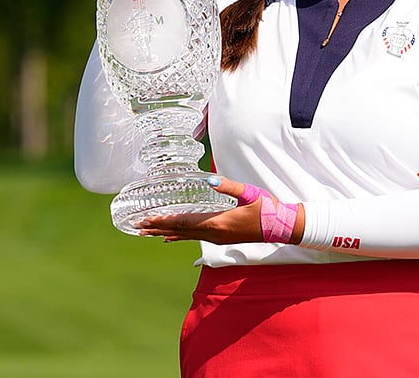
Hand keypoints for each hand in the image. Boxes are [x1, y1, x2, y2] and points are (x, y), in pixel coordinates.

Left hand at [135, 176, 304, 244]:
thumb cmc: (267, 209)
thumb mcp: (250, 194)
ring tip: (148, 232)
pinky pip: (194, 238)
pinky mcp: (221, 239)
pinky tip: (170, 238)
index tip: (146, 219)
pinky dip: (179, 237)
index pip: (184, 222)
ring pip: (185, 236)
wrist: (281, 227)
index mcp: (217, 223)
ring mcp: (217, 238)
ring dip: (165, 233)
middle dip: (158, 228)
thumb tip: (211, 179)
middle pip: (180, 232)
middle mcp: (214, 234)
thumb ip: (229, 186)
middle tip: (138, 227)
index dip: (164, 220)